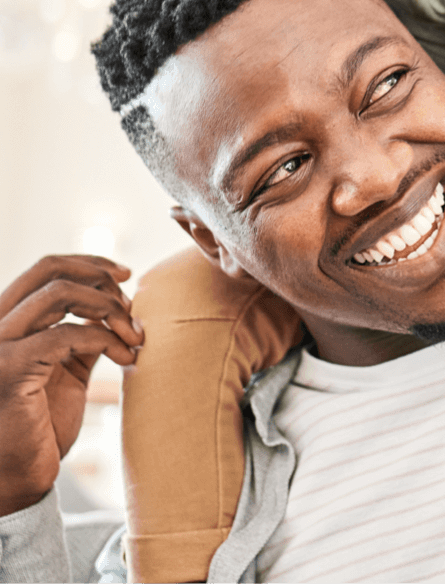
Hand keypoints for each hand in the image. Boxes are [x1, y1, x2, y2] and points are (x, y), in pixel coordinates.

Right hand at [0, 255, 142, 515]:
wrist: (18, 482)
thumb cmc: (42, 427)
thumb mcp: (67, 368)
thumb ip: (82, 334)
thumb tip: (116, 302)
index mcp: (5, 323)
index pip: (44, 268)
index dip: (90, 263)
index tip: (126, 275)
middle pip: (49, 270)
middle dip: (101, 277)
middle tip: (131, 304)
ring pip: (59, 293)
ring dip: (108, 306)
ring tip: (132, 333)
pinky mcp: (9, 371)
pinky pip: (67, 334)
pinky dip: (106, 338)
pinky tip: (126, 357)